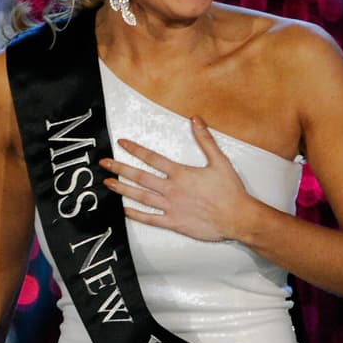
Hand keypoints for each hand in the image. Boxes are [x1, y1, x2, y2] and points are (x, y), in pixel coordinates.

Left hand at [100, 117, 254, 242]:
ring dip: (122, 189)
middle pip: (140, 176)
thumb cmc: (230, 191)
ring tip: (108, 183)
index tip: (122, 143)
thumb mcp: (220, 161)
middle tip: (104, 163)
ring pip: (140, 197)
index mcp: (180, 173)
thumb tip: (196, 120)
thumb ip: (205, 140)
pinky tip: (124, 210)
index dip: (135, 149)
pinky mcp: (173, 223)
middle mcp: (171, 189)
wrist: (237, 217)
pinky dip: (136, 215)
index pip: (152, 158)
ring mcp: (170, 207)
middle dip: (120, 168)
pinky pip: (150, 219)